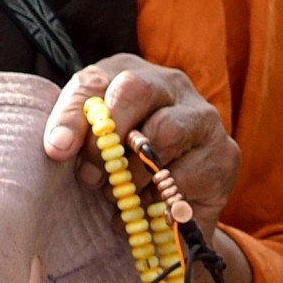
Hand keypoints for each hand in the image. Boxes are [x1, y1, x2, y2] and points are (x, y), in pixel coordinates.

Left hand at [44, 58, 240, 246]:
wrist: (174, 203)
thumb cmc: (121, 168)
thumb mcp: (89, 148)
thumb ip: (73, 139)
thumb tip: (57, 146)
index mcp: (128, 74)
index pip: (94, 81)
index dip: (73, 115)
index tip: (57, 150)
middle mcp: (170, 85)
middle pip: (136, 89)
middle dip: (107, 136)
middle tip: (91, 177)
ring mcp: (203, 118)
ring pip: (166, 132)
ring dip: (134, 172)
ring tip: (121, 196)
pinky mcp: (225, 154)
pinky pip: (188, 174)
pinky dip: (160, 199)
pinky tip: (148, 208)